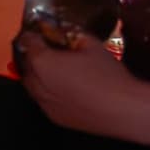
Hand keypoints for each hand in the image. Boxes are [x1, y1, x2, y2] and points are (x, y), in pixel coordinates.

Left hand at [13, 20, 149, 142]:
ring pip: (33, 85)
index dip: (33, 36)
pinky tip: (66, 89)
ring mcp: (44, 104)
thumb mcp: (92, 45)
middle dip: (34, 57)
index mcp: (42, 62)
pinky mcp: (55, 118)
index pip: (28, 44)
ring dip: (39, 75)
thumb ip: (74, 35)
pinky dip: (49, 92)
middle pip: (26, 65)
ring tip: (56, 70)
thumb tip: (67, 31)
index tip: (40, 33)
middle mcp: (37, 84)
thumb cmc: (108, 75)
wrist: (123, 110)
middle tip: (48, 50)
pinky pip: (44, 101)